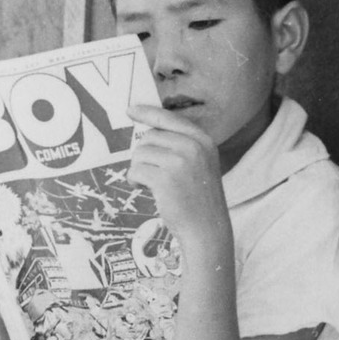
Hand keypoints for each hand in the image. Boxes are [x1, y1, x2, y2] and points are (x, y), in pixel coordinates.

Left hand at [127, 104, 230, 252]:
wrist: (207, 229)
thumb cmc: (199, 199)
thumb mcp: (200, 164)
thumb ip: (181, 146)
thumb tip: (147, 132)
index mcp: (203, 140)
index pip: (170, 118)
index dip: (148, 113)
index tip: (131, 110)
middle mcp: (193, 147)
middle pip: (150, 136)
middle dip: (143, 154)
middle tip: (149, 173)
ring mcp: (179, 162)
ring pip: (140, 153)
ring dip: (138, 169)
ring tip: (149, 184)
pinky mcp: (165, 179)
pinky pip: (136, 170)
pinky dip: (134, 181)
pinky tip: (143, 189)